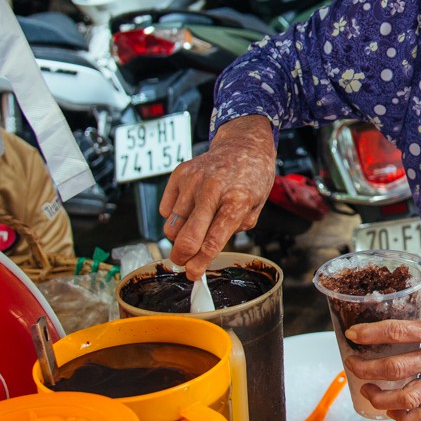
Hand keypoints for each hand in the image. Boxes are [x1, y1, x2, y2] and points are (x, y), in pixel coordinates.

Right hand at [159, 115, 275, 278]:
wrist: (243, 145)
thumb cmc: (251, 179)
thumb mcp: (255, 208)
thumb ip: (233, 230)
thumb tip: (204, 254)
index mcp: (236, 201)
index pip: (213, 241)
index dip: (200, 263)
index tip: (193, 274)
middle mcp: (212, 190)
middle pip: (186, 238)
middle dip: (182, 258)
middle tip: (185, 263)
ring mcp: (192, 181)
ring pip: (171, 226)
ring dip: (179, 237)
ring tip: (193, 230)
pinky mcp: (179, 174)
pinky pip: (165, 210)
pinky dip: (174, 217)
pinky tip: (190, 209)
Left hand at [345, 293, 420, 420]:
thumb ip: (420, 307)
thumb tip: (391, 310)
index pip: (400, 332)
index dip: (372, 334)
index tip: (353, 333)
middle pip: (397, 369)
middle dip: (367, 368)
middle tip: (352, 363)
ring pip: (409, 399)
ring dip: (381, 398)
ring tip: (368, 389)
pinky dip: (403, 417)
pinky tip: (390, 409)